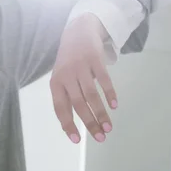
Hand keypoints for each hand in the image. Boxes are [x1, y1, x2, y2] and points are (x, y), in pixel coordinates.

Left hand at [50, 13, 116, 143]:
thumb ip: (67, 97)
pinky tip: (114, 105)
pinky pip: (103, 79)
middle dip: (90, 123)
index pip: (60, 108)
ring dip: (101, 113)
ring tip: (109, 127)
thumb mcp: (62, 77)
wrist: (78, 30)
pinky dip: (109, 93)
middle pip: (78, 104)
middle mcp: (66, 75)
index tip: (77, 140)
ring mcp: (80, 66)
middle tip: (101, 138)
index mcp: (56, 83)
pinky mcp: (94, 58)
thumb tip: (72, 124)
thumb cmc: (69, 60)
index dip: (68, 124)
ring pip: (91, 94)